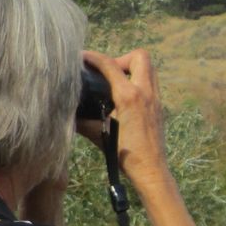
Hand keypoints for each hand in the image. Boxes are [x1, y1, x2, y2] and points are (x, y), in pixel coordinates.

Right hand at [81, 48, 171, 189]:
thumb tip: (65, 113)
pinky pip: (150, 82)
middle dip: (121, 58)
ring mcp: (155, 98)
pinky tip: (125, 96)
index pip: (110, 65)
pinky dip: (138, 81)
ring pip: (148, 67)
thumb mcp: (99, 135)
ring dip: (132, 68)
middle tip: (108, 73)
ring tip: (116, 82)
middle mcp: (145, 92)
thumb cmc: (125, 155)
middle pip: (140, 56)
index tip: (82, 57)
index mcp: (129, 97)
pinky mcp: (159, 106)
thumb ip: (82, 121)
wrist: (151, 170)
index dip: (93, 57)